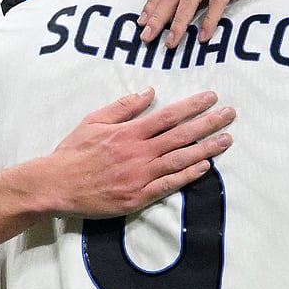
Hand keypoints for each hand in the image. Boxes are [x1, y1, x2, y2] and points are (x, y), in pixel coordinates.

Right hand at [44, 87, 234, 217]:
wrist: (57, 185)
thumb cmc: (74, 152)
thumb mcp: (94, 120)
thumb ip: (124, 107)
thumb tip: (149, 92)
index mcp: (130, 132)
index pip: (169, 116)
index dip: (193, 106)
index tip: (212, 98)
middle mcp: (140, 152)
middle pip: (182, 135)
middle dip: (209, 124)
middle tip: (230, 115)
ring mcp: (141, 176)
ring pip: (181, 159)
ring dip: (207, 149)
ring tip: (227, 140)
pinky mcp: (139, 196)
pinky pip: (170, 185)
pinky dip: (189, 175)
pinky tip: (205, 167)